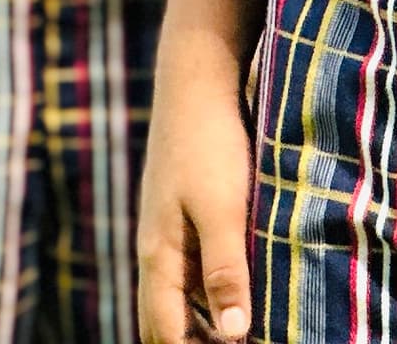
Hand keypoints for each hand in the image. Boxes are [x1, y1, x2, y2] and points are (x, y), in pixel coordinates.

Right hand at [137, 60, 255, 343]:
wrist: (197, 79)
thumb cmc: (210, 142)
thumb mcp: (223, 207)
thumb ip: (225, 269)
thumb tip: (234, 333)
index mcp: (158, 256)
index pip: (163, 333)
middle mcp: (157, 251)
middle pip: (162, 322)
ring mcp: (169, 232)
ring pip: (177, 298)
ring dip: (200, 323)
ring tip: (238, 333)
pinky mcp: (186, 214)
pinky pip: (191, 271)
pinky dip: (209, 294)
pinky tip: (239, 293)